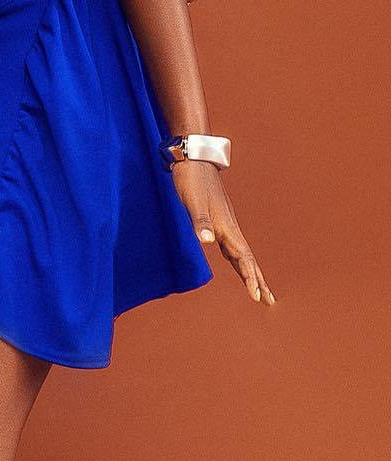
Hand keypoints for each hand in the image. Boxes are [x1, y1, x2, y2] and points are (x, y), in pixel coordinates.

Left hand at [171, 161, 274, 304]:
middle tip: (269, 301)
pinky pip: (233, 248)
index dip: (250, 277)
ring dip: (250, 272)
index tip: (256, 296)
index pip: (243, 258)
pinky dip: (239, 261)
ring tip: (259, 290)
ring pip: (242, 255)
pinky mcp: (218, 221)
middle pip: (248, 260)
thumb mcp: (192, 200)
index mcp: (226, 227)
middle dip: (258, 281)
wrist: (194, 158)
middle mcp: (229, 228)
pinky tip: (237, 265)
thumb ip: (199, 221)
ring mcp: (225, 225)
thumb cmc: (191, 179)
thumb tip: (208, 241)